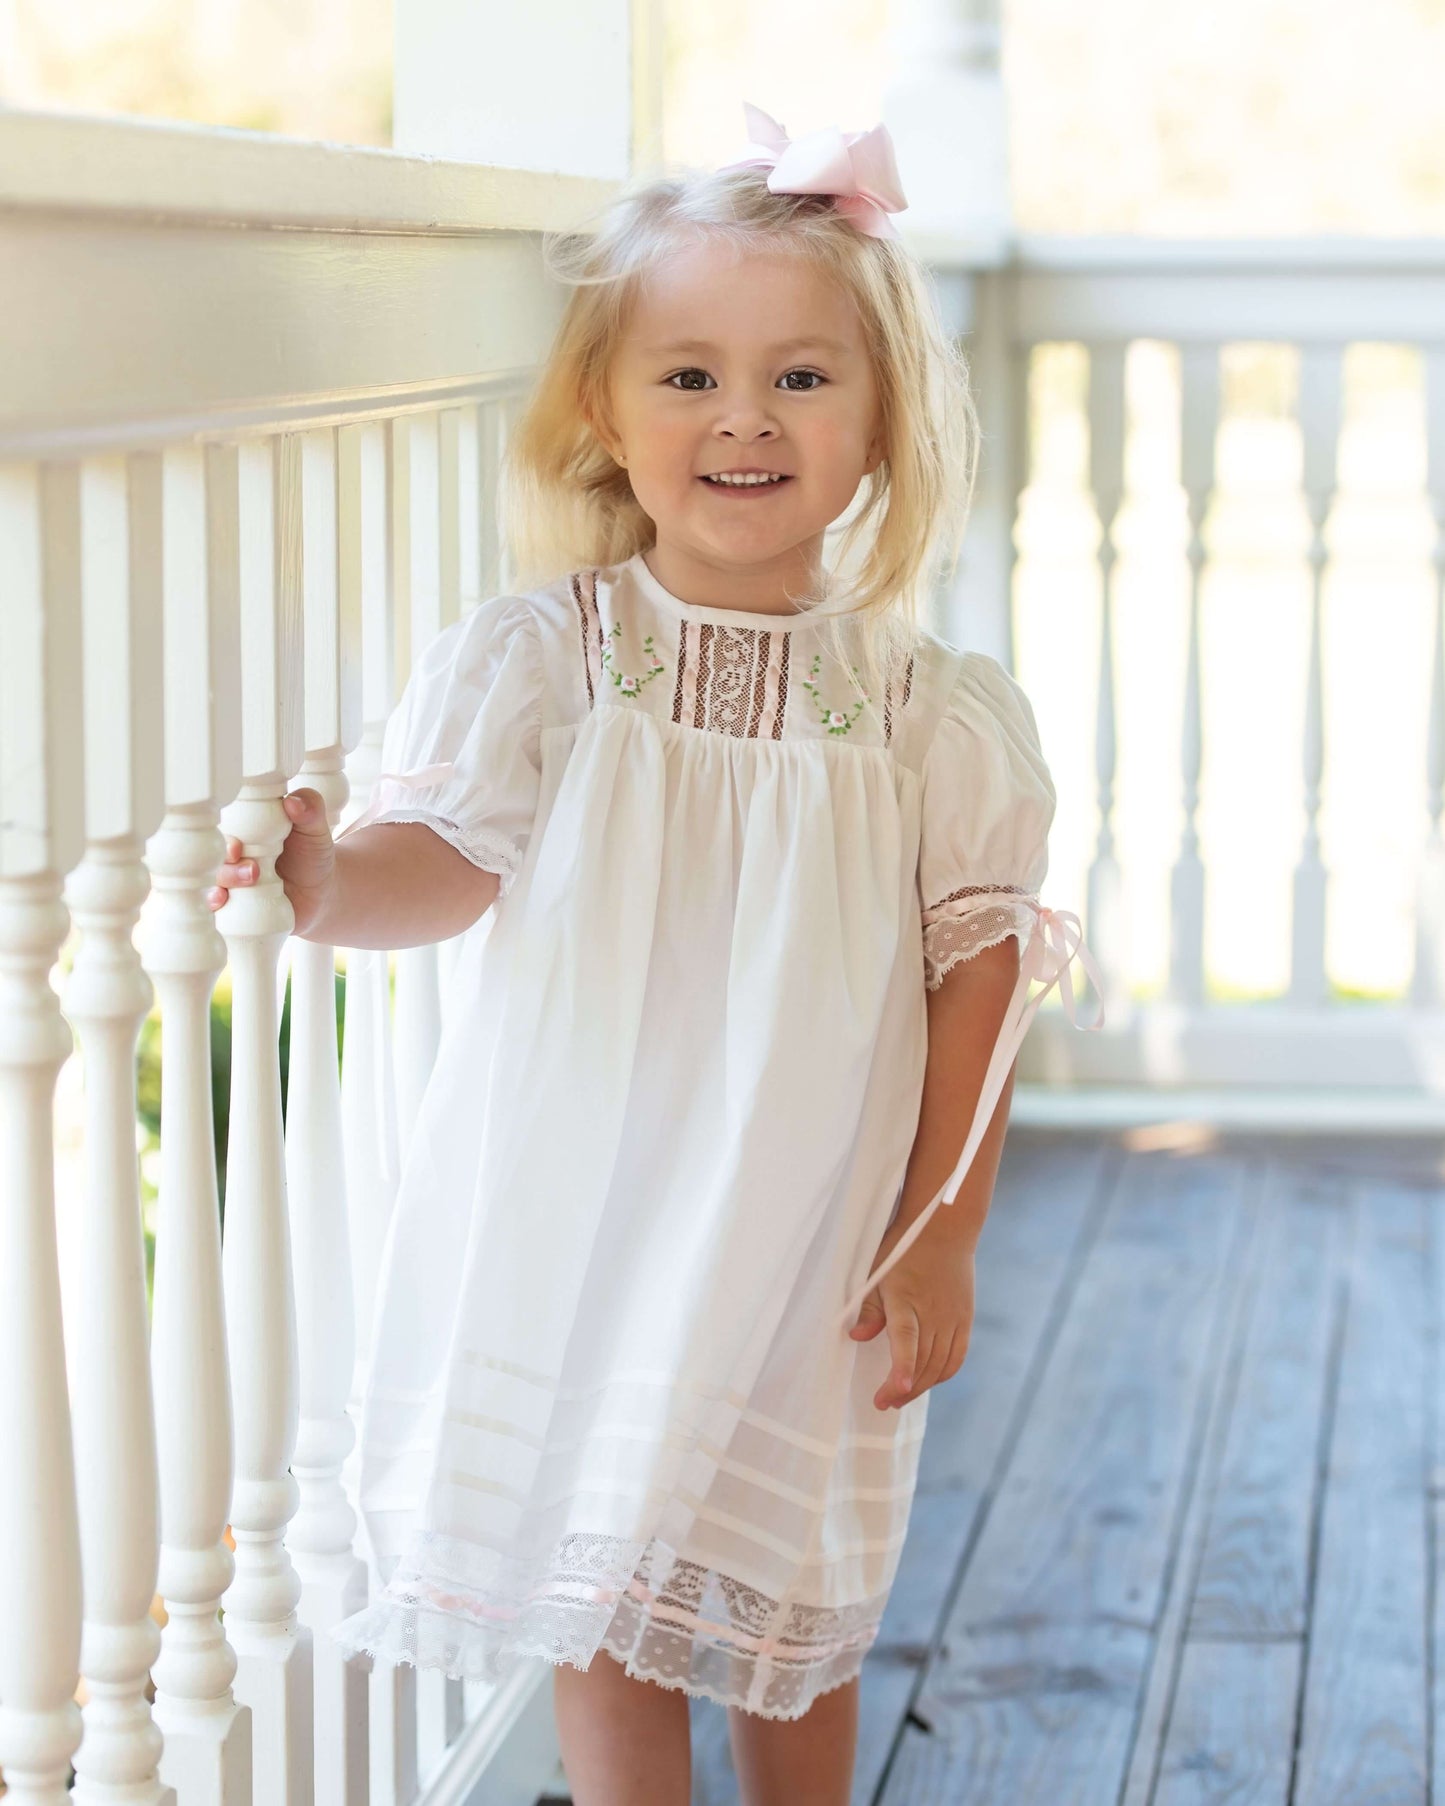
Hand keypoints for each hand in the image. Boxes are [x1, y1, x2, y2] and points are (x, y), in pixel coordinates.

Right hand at [207, 787, 337, 936]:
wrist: (321, 893)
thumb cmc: (312, 854)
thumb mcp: (315, 829)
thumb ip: (310, 809)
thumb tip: (294, 802)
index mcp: (242, 834)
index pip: (222, 833)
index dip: (225, 841)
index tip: (237, 848)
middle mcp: (230, 859)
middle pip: (213, 863)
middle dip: (227, 867)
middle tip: (253, 870)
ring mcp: (230, 885)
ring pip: (211, 886)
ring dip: (220, 889)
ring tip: (248, 887)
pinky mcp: (233, 910)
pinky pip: (215, 911)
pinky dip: (215, 909)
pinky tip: (221, 906)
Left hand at [847, 1223, 975, 1410]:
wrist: (944, 1229)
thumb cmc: (902, 1249)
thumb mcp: (876, 1271)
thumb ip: (869, 1307)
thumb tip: (857, 1337)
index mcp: (906, 1299)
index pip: (906, 1341)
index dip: (901, 1367)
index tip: (895, 1390)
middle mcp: (933, 1313)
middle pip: (921, 1362)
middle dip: (902, 1389)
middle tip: (883, 1402)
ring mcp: (953, 1318)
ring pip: (939, 1365)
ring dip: (920, 1386)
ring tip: (900, 1396)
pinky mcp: (965, 1320)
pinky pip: (956, 1357)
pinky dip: (942, 1374)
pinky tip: (927, 1380)